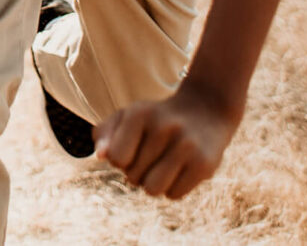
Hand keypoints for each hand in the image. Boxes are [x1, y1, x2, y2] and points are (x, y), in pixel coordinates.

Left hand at [94, 82, 238, 199]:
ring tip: (164, 164)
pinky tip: (182, 167)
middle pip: (133, 177)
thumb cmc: (155, 119)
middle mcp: (164, 127)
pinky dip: (174, 187)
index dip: (122, 159)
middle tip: (154, 152)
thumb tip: (100, 156)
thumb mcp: (126, 117)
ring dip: (155, 183)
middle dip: (139, 170)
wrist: (205, 110)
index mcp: (140, 113)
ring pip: (152, 190)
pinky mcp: (204, 164)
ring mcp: (187, 145)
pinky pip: (174, 196)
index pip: (116, 159)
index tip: (133, 147)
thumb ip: (103, 134)